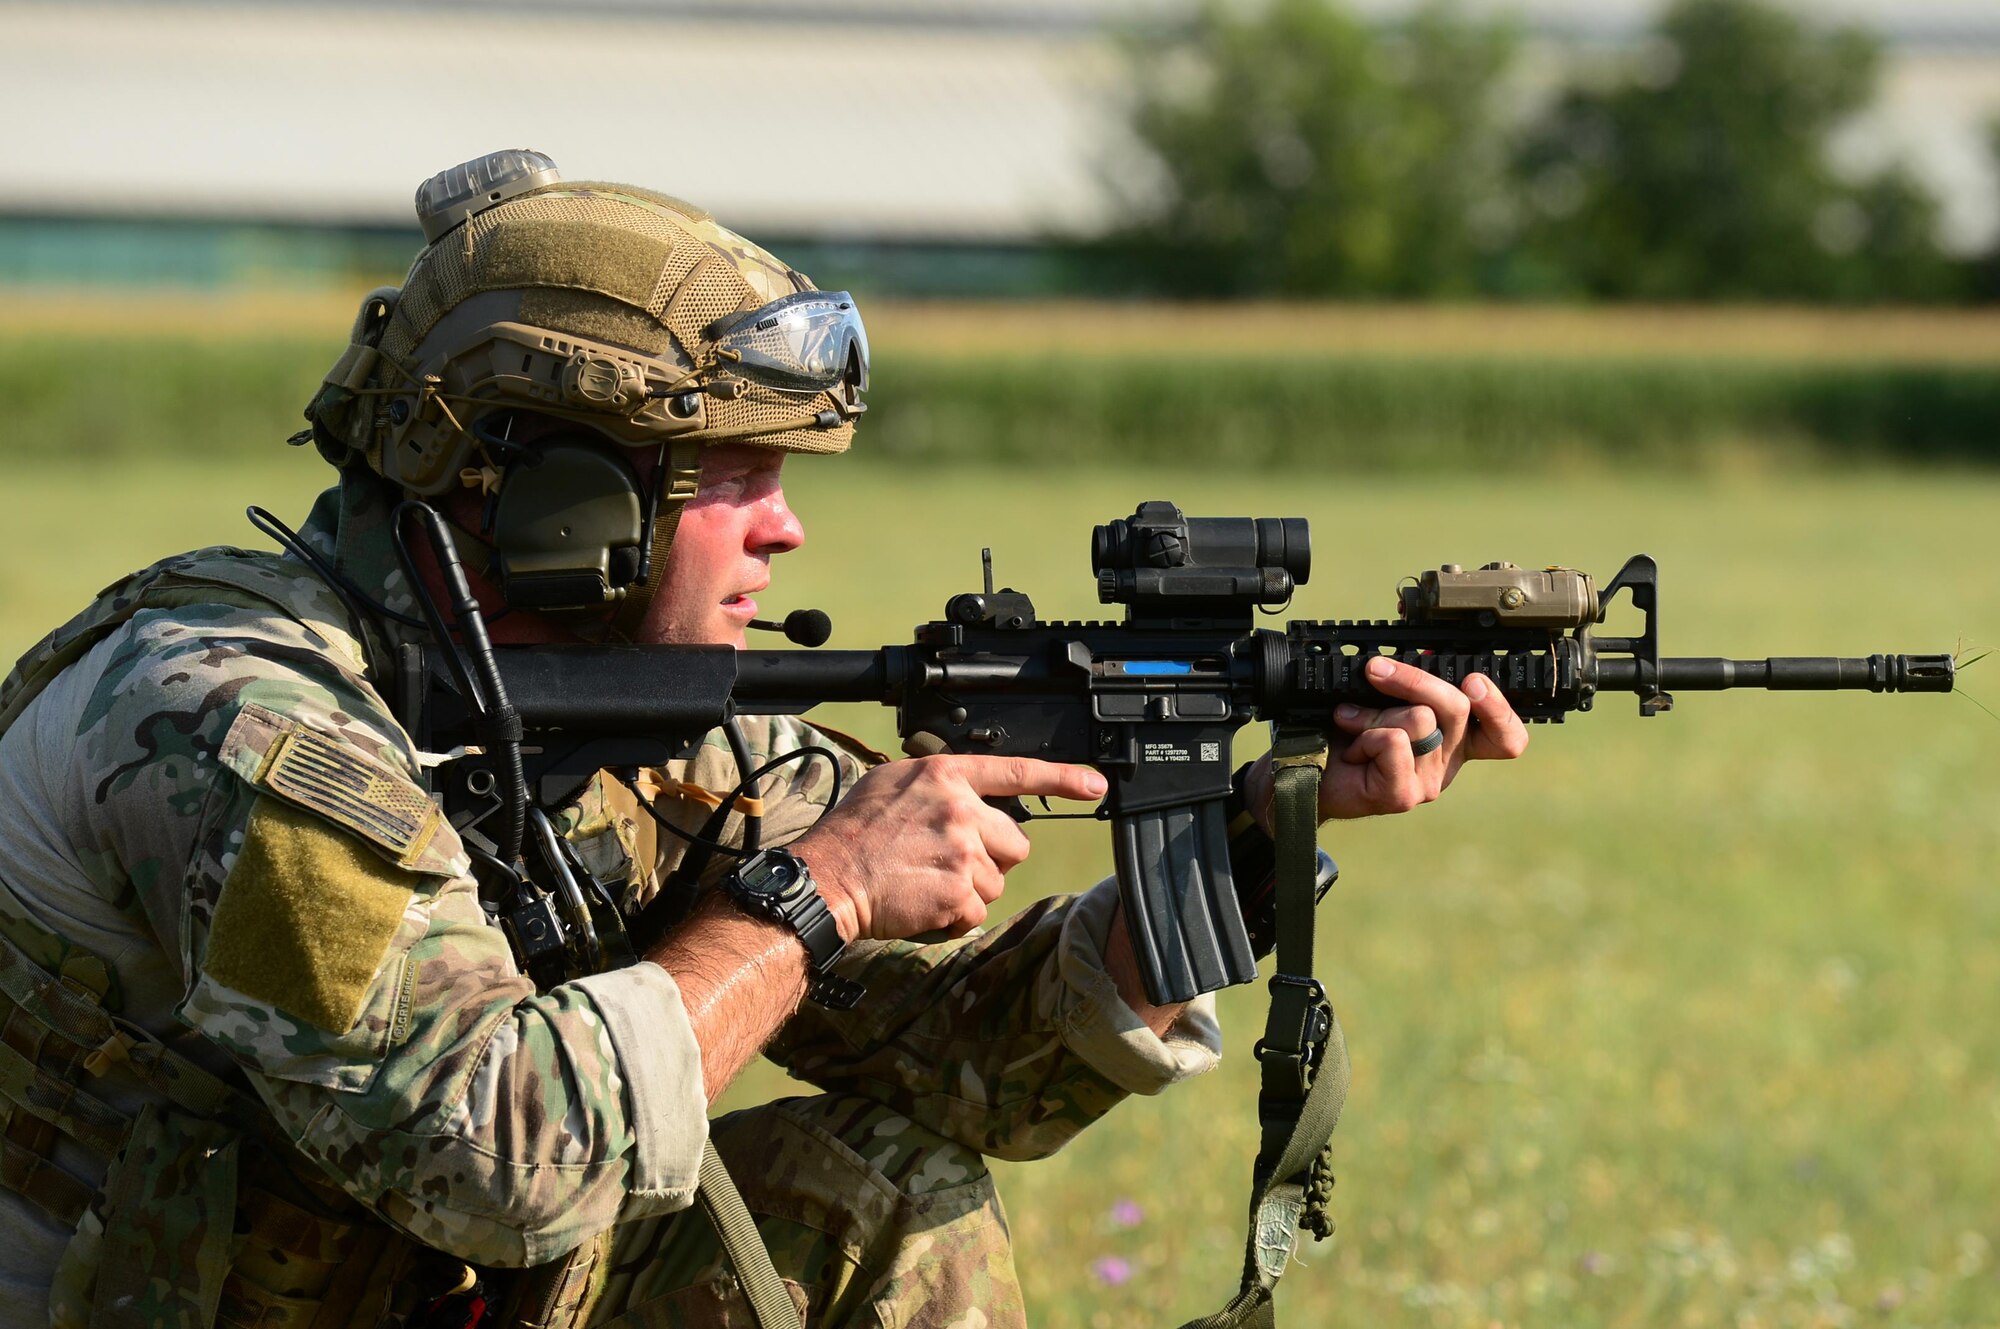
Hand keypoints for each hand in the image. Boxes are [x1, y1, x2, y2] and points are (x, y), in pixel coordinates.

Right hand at [790, 755, 1107, 942]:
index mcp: (945, 776)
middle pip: (1016, 842)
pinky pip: (976, 912)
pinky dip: (954, 917)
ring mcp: (962, 852)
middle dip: (992, 858)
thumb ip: (939, 785)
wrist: (826, 879)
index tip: (1096, 783)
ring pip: (997, 881)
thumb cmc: (853, 832)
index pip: (1018, 772)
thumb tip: (969, 795)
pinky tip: (922, 904)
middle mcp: (960, 809)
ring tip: (924, 882)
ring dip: (968, 890)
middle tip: (947, 862)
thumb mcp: (893, 784)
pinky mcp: (959, 893)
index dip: (1064, 778)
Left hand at [1246, 655, 1529, 822]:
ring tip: (1350, 722)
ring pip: (1420, 719)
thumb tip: (1423, 653)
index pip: (1506, 737)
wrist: (1302, 770)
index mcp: (1453, 739)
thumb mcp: (1382, 699)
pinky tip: (1353, 749)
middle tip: (1375, 670)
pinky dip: (1366, 735)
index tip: (1474, 681)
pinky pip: (1395, 742)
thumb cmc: (1341, 732)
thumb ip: (1411, 686)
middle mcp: (1447, 761)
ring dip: (1374, 712)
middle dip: (1412, 679)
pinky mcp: (1403, 794)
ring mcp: (1428, 781)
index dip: (1500, 709)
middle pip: (1458, 706)